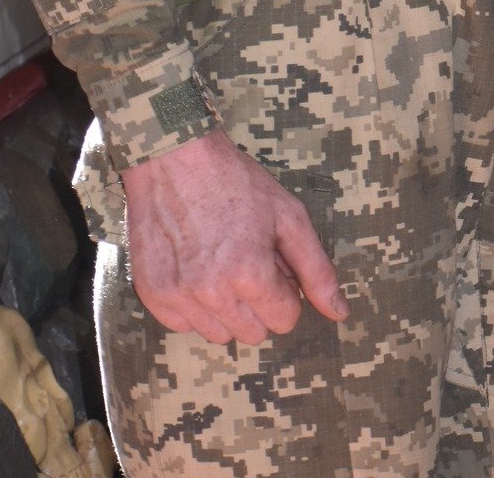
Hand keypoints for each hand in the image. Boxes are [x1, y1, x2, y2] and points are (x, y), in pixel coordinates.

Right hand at [122, 128, 346, 346]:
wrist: (175, 159)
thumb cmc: (236, 182)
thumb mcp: (288, 216)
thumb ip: (317, 270)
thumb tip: (340, 313)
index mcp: (252, 273)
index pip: (285, 320)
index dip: (285, 291)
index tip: (273, 264)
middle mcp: (213, 293)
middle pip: (253, 333)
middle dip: (259, 304)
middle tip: (248, 262)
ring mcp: (179, 296)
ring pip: (218, 335)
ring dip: (226, 309)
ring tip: (220, 264)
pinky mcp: (153, 295)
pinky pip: (183, 325)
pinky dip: (193, 306)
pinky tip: (194, 269)